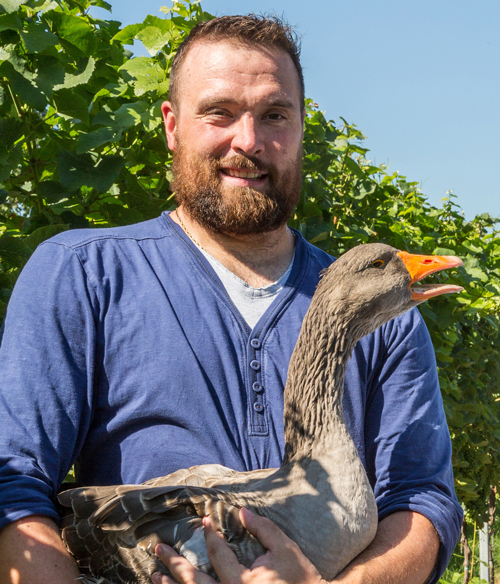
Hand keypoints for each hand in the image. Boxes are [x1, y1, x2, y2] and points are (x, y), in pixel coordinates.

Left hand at [152, 507, 324, 583]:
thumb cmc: (302, 581)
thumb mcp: (286, 550)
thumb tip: (242, 512)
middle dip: (174, 563)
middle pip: (193, 581)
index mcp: (242, 582)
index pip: (218, 553)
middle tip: (159, 548)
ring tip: (155, 575)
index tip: (204, 521)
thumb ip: (264, 529)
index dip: (210, 534)